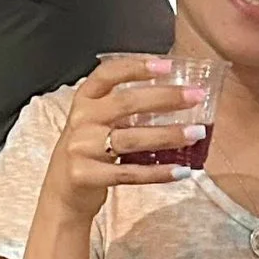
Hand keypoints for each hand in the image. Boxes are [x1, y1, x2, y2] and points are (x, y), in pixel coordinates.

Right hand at [41, 55, 207, 223]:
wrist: (62, 194)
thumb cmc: (88, 153)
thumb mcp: (96, 123)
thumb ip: (123, 110)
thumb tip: (174, 98)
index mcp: (84, 101)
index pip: (107, 74)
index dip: (136, 67)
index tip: (167, 65)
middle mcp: (81, 121)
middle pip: (126, 103)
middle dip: (165, 98)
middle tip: (196, 97)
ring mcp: (82, 149)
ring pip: (131, 139)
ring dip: (168, 135)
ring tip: (197, 133)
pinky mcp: (87, 176)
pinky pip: (129, 173)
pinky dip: (158, 172)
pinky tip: (181, 170)